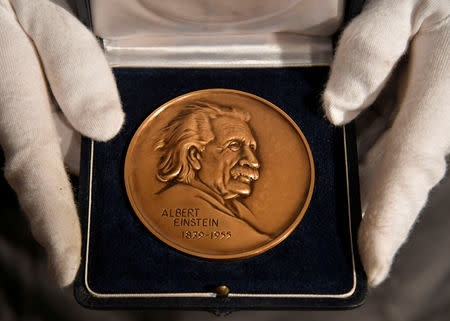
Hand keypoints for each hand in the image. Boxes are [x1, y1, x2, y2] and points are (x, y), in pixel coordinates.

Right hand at [0, 0, 123, 285]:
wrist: (1, 12)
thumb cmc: (14, 12)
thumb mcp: (43, 26)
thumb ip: (72, 68)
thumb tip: (105, 126)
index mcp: (22, 110)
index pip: (37, 176)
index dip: (51, 224)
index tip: (64, 268)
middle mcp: (27, 132)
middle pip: (57, 188)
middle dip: (84, 226)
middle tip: (123, 252)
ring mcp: (35, 133)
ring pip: (67, 174)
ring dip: (96, 201)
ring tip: (140, 221)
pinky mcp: (45, 129)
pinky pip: (71, 157)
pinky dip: (98, 170)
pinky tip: (126, 172)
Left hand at [323, 0, 448, 285]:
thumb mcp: (403, 4)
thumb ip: (369, 53)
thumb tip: (335, 111)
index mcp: (441, 96)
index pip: (410, 170)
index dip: (391, 222)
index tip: (373, 268)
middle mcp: (435, 118)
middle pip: (395, 180)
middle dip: (365, 218)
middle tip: (330, 250)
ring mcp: (424, 117)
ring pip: (387, 166)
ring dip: (355, 191)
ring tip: (318, 213)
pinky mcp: (413, 111)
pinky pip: (383, 144)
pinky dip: (356, 159)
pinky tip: (329, 164)